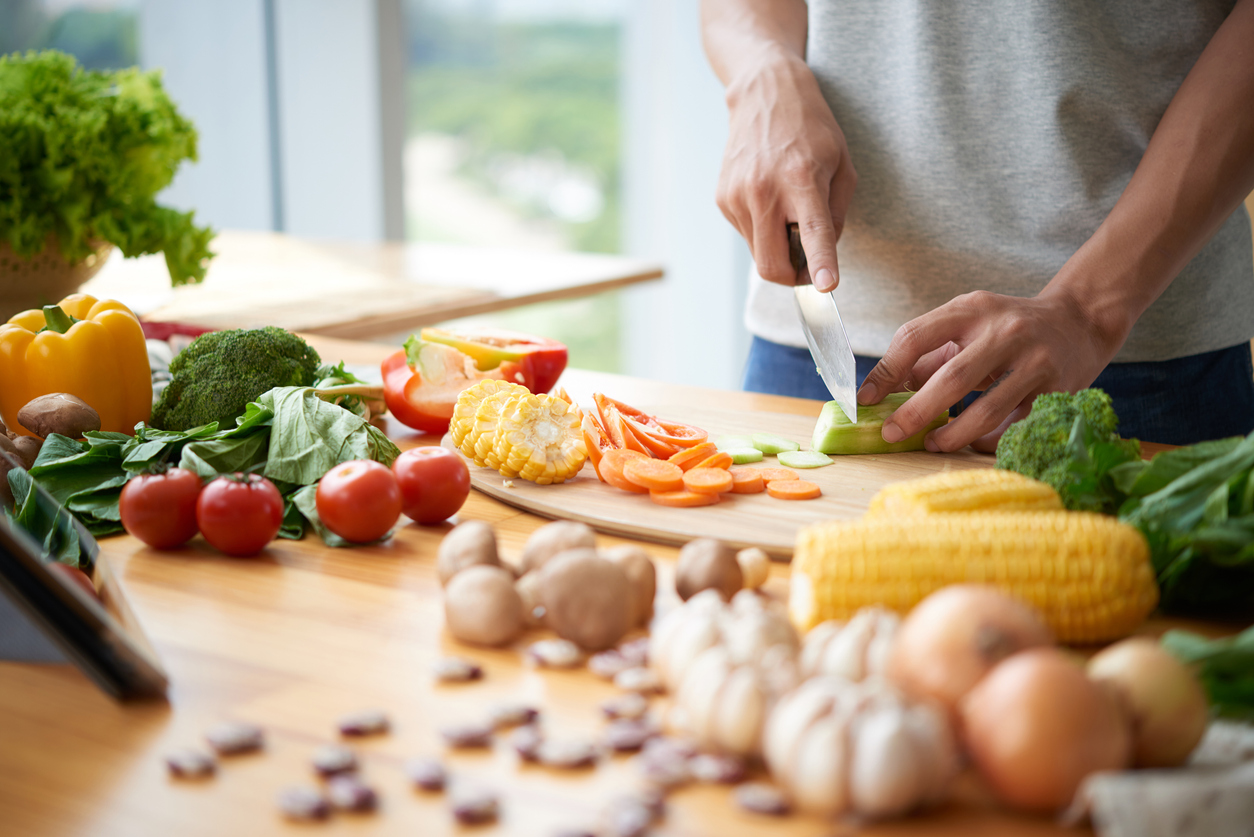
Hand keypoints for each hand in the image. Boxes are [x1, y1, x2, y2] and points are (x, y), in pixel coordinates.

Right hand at [714, 53, 855, 291]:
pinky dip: (763, 230)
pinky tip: (769, 199)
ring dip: (778, 249)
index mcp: (801, 178)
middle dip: (793, 277)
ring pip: (759, 255)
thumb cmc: (810, 128)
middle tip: (809, 267)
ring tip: (788, 212)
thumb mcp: (841, 164)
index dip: (820, 263)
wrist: (765, 94)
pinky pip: (747, 235)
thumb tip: (822, 255)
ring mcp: (738, 196)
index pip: (812, 231)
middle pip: (772, 265)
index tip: (826, 286)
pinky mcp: (723, 199)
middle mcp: (764, 190)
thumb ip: (837, 214)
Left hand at [856, 288, 1125, 452]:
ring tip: (932, 443)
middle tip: (892, 433)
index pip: (916, 336)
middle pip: (952, 377)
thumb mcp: (968, 324)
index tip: (866, 399)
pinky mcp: (1058, 388)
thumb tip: (883, 391)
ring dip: (954, 433)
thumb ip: (928, 354)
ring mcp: (1035, 360)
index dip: (886, 371)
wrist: (1080, 320)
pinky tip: (972, 445)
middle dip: (916, 411)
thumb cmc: (1008, 326)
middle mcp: (1004, 331)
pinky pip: (1016, 424)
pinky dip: (990, 440)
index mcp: (971, 309)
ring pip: (988, 408)